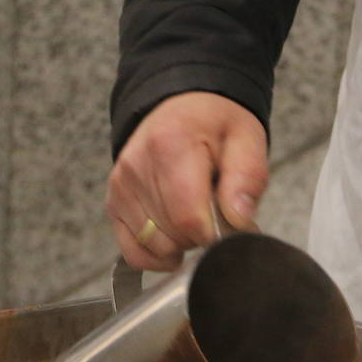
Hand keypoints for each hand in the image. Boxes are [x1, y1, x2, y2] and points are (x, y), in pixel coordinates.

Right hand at [106, 92, 267, 271]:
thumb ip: (247, 179)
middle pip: (172, 236)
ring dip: (180, 244)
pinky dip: (156, 255)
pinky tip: (174, 239)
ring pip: (154, 247)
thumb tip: (239, 221)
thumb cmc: (216, 125)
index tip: (230, 223)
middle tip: (215, 212)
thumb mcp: (246, 140)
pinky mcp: (114, 201)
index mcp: (170, 146)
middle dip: (201, 237)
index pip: (189, 219)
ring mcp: (121, 186)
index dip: (215, 234)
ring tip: (194, 215)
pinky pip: (132, 251)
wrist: (183, 106)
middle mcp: (137, 167)